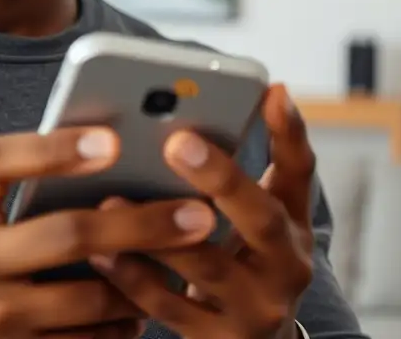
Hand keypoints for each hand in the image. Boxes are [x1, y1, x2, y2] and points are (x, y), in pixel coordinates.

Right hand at [0, 127, 218, 338]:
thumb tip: (97, 147)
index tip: (113, 139)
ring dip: (145, 281)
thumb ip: (6, 181)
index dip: (54, 147)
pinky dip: (122, 327)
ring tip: (183, 261)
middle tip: (198, 213)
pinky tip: (140, 309)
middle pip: (69, 234)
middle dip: (143, 223)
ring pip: (92, 299)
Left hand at [90, 84, 314, 338]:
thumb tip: (267, 93)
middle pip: (261, 219)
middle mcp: (284, 268)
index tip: (270, 90)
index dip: (289, 132)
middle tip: (174, 141)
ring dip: (158, 231)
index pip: (299, 173)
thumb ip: (256, 164)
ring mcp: (252, 309)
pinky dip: (132, 278)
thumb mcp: (265, 215)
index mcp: (293, 225)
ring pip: (206, 267)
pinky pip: (168, 309)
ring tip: (114, 199)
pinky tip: (100, 251)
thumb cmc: (249, 259)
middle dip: (220, 177)